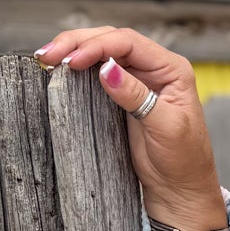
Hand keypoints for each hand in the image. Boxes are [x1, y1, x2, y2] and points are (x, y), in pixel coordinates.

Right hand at [33, 25, 221, 216]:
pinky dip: (76, 69)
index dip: (97, 47)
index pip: (129, 43)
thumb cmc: (183, 161)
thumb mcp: (166, 128)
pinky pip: (96, 73)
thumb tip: (106, 69)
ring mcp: (137, 80)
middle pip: (111, 40)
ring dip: (73, 51)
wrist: (179, 189)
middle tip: (48, 55)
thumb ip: (137, 97)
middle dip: (77, 43)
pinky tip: (58, 70)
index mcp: (172, 69)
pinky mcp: (121, 96)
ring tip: (46, 58)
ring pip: (100, 53)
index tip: (72, 61)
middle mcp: (154, 69)